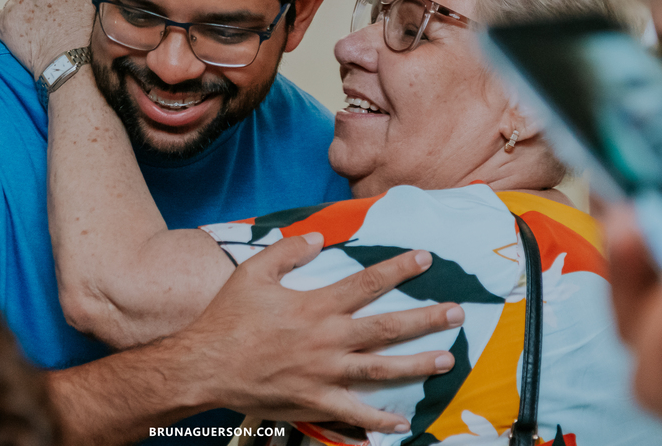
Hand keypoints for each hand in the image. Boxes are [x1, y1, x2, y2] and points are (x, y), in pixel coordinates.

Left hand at [0, 0, 96, 76]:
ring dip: (20, 21)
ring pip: (13, 9)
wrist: (73, 61)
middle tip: (47, 32)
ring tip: (33, 39)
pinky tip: (12, 38)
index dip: (52, 8)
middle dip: (35, 13)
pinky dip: (1, 28)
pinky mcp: (4, 23)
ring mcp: (17, 5)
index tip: (58, 21)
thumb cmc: (89, 35)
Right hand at [181, 232, 462, 434]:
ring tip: (446, 358)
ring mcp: (324, 373)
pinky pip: (355, 413)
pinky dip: (380, 420)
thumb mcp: (253, 273)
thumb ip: (287, 251)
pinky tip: (402, 423)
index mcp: (315, 306)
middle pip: (387, 327)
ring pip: (382, 369)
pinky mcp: (315, 400)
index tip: (425, 259)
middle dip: (425, 318)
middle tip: (456, 312)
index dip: (398, 270)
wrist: (205, 367)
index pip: (366, 283)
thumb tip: (318, 238)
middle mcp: (327, 339)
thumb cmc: (227, 318)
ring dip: (417, 364)